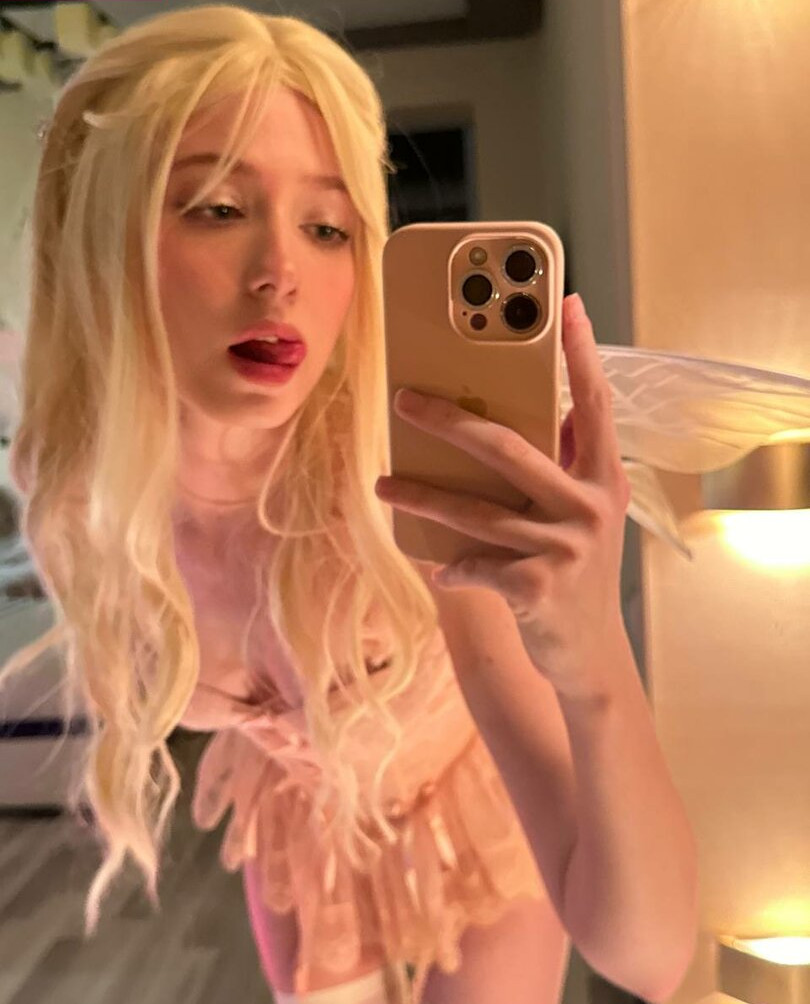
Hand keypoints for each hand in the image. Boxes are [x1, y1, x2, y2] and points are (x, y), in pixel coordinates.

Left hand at [374, 293, 631, 701]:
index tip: (564, 304)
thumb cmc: (579, 572)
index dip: (581, 354)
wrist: (590, 653)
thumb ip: (571, 463)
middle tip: (404, 400)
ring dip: (421, 496)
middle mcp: (591, 508)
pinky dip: (450, 566)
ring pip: (476, 510)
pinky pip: (475, 565)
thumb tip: (549, 406)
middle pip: (509, 448)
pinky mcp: (537, 589)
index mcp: (605, 480)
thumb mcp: (588, 514)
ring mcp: (566, 549)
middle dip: (450, 420)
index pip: (594, 405)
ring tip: (383, 484)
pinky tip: (435, 568)